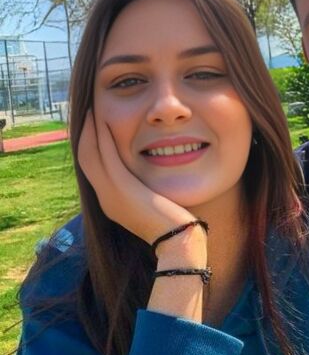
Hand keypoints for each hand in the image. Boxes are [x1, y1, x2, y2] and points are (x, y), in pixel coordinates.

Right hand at [77, 111, 198, 246]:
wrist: (178, 243)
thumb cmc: (176, 226)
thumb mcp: (155, 205)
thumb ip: (148, 191)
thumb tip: (154, 180)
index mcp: (113, 203)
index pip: (94, 170)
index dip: (91, 147)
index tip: (94, 127)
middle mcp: (106, 199)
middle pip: (85, 160)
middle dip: (84, 136)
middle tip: (88, 113)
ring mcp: (111, 195)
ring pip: (89, 156)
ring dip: (89, 132)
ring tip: (91, 111)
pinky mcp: (122, 189)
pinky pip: (107, 157)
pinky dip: (103, 138)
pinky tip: (104, 121)